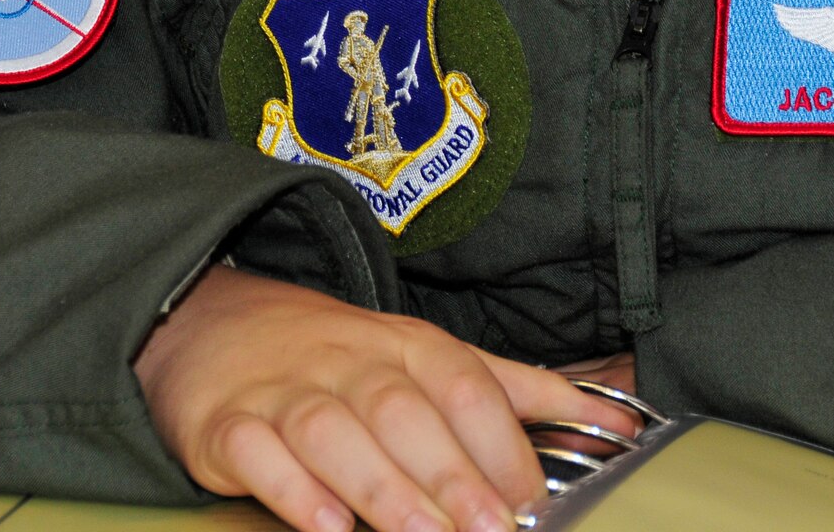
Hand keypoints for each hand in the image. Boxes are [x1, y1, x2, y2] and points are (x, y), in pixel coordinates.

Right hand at [133, 266, 636, 531]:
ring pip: (335, 434)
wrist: (215, 322)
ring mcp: (285, 391)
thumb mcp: (428, 355)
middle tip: (488, 530)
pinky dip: (293, 490)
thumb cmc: (340, 354)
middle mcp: (349, 362)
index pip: (464, 386)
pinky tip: (327, 525)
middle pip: (405, 414)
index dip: (500, 444)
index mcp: (406, 344)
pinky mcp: (229, 425)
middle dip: (451, 477)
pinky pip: (260, 455)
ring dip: (382, 489)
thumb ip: (518, 391)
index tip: (529, 501)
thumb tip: (618, 421)